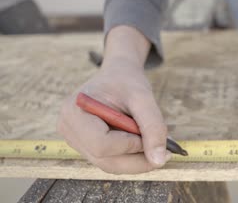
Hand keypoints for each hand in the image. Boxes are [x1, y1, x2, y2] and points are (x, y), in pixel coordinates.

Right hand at [57, 26, 169, 173]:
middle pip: (106, 160)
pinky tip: (145, 144)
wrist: (117, 74)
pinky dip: (132, 158)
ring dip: (138, 161)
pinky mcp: (86, 147)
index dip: (130, 146)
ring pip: (110, 165)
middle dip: (138, 160)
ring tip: (158, 145)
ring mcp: (76, 140)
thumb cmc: (127, 82)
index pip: (101, 144)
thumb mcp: (143, 97)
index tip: (150, 136)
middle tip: (166, 152)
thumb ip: (153, 126)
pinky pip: (112, 161)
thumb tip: (159, 160)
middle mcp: (69, 129)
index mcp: (75, 112)